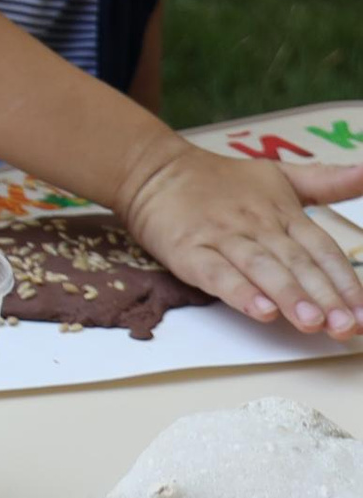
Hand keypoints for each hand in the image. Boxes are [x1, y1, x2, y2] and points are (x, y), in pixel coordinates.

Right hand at [117, 140, 362, 333]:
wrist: (153, 169)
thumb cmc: (221, 180)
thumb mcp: (278, 174)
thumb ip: (326, 180)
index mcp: (282, 211)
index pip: (321, 248)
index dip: (345, 281)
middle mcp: (257, 224)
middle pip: (297, 262)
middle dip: (325, 297)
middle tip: (347, 327)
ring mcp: (223, 237)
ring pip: (262, 269)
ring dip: (289, 296)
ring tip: (313, 323)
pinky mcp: (190, 251)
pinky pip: (218, 274)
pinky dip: (239, 292)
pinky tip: (260, 311)